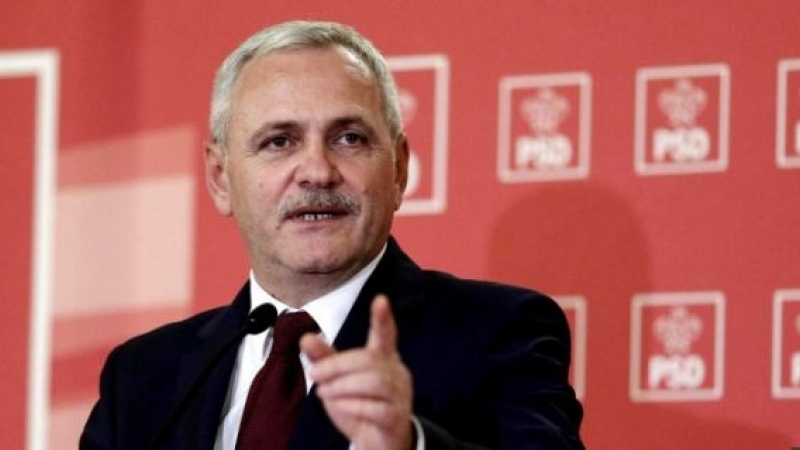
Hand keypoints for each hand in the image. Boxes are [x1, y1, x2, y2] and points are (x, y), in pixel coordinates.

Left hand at [300, 295, 413, 449]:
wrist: (378, 444)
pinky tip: (340, 407)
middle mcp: (396, 373)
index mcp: (383, 359)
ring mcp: (400, 395)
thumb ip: (325, 359)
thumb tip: (305, 337)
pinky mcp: (396, 417)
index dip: (383, 318)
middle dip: (338, 365)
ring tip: (324, 392)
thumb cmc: (359, 406)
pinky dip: (353, 406)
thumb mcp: (338, 381)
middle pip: (369, 359)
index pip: (385, 334)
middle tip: (314, 374)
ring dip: (343, 386)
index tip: (380, 299)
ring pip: (374, 382)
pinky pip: (377, 408)